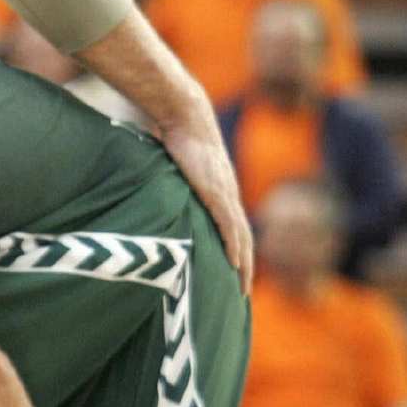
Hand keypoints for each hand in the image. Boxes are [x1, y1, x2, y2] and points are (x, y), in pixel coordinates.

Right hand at [156, 99, 253, 291]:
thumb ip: (177, 182)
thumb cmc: (179, 135)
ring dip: (244, 263)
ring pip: (242, 237)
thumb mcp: (180, 166)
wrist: (186, 115)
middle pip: (245, 238)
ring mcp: (225, 194)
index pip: (236, 227)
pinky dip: (234, 247)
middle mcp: (229, 194)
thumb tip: (160, 191)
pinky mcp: (216, 192)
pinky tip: (235, 264)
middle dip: (246, 266)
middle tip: (244, 291)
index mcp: (223, 190)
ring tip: (244, 287)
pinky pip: (229, 226)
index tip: (237, 271)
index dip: (239, 250)